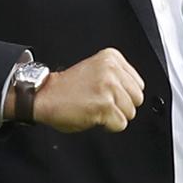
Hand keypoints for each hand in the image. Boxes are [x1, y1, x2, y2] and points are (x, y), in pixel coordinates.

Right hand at [5, 48, 144, 132]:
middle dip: (122, 106)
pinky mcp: (105, 105)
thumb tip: (135, 92)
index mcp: (112, 57)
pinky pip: (120, 124)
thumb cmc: (67, 88)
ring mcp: (109, 87)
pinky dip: (108, 125)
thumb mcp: (97, 70)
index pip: (138, 84)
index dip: (123, 94)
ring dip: (114, 116)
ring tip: (96, 107)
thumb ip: (118, 76)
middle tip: (101, 102)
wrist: (44, 96)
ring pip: (130, 112)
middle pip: (137, 99)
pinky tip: (94, 115)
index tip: (106, 93)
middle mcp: (112, 70)